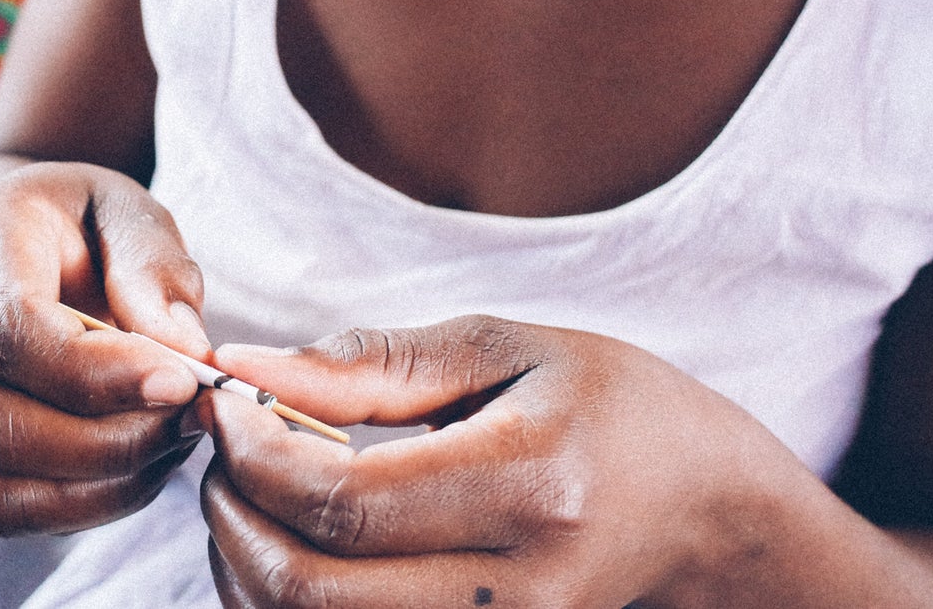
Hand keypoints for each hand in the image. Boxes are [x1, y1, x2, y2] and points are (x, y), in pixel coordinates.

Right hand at [0, 159, 214, 535]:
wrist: (37, 235)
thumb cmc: (88, 219)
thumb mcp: (131, 210)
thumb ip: (155, 269)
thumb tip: (184, 353)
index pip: (6, 328)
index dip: (95, 372)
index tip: (181, 381)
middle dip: (105, 441)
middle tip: (188, 418)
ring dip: (100, 482)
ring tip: (171, 440)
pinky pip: (6, 508)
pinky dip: (85, 505)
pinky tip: (141, 466)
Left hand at [199, 317, 821, 608]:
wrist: (708, 512)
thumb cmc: (608, 409)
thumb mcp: (507, 350)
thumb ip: (373, 363)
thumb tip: (246, 367)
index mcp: (533, 488)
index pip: (344, 501)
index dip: (253, 454)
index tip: (224, 403)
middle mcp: (521, 594)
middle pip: (311, 591)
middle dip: (231, 514)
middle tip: (224, 451)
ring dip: (245, 566)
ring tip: (252, 492)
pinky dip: (286, 606)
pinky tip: (291, 545)